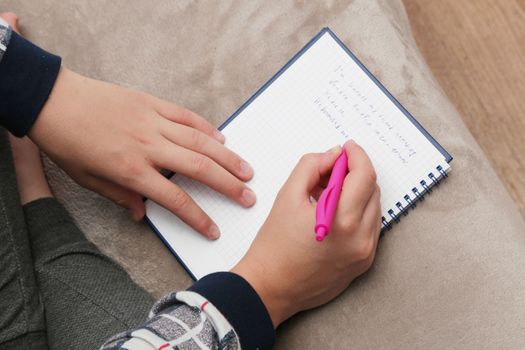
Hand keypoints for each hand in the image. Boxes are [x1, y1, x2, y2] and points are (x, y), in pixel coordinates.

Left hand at [29, 67, 254, 238]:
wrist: (53, 100)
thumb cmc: (67, 142)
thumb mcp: (88, 180)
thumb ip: (120, 197)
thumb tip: (142, 214)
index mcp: (132, 170)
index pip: (175, 198)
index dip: (197, 217)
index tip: (213, 229)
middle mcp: (149, 146)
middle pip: (199, 168)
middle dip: (228, 186)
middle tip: (248, 196)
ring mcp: (153, 121)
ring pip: (200, 141)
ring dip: (227, 157)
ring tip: (246, 170)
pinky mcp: (152, 103)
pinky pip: (187, 116)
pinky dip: (207, 128)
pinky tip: (221, 139)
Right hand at [232, 140, 380, 326]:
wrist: (271, 287)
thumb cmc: (274, 246)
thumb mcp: (287, 196)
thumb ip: (311, 166)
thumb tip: (333, 155)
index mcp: (342, 220)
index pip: (364, 175)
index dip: (357, 155)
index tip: (346, 148)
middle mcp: (361, 238)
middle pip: (372, 189)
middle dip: (355, 172)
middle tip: (331, 169)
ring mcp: (365, 253)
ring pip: (373, 208)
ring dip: (358, 192)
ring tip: (329, 192)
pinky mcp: (363, 263)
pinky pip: (370, 227)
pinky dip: (358, 212)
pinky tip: (335, 211)